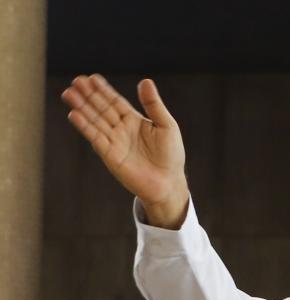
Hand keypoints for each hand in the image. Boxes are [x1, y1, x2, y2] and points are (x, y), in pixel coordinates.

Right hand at [61, 74, 188, 227]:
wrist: (168, 182)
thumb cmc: (171, 155)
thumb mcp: (166, 125)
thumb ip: (153, 104)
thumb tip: (145, 81)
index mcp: (134, 121)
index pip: (115, 102)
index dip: (103, 90)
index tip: (91, 78)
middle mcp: (121, 130)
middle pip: (101, 108)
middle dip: (88, 95)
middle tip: (76, 81)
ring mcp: (114, 142)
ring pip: (95, 121)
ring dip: (82, 107)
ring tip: (69, 94)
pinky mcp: (110, 155)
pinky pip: (95, 138)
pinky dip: (85, 126)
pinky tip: (74, 115)